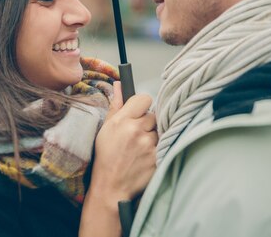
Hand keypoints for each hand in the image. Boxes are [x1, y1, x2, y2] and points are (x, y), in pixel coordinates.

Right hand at [89, 82, 157, 203]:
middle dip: (147, 123)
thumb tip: (119, 85)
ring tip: (140, 147)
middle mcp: (137, 130)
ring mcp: (150, 145)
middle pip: (153, 115)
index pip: (144, 98)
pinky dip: (158, 149)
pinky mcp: (159, 158)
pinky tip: (146, 156)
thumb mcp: (106, 128)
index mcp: (122, 120)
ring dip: (153, 136)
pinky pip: (164, 145)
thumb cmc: (106, 156)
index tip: (139, 112)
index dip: (142, 105)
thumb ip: (116, 105)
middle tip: (137, 134)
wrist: (112, 185)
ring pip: (159, 131)